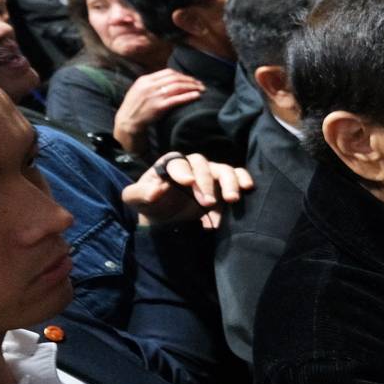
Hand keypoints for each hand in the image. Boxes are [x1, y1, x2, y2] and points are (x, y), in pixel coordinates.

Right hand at [111, 67, 204, 153]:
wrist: (127, 121)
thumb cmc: (135, 106)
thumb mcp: (139, 89)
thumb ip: (152, 83)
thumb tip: (169, 78)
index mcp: (145, 79)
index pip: (168, 72)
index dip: (182, 75)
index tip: (190, 79)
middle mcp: (150, 86)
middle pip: (175, 78)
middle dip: (190, 80)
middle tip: (200, 84)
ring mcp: (154, 96)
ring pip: (177, 87)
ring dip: (192, 87)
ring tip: (201, 89)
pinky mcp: (158, 107)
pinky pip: (176, 99)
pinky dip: (188, 96)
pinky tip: (196, 96)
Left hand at [122, 152, 253, 228]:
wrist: (167, 220)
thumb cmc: (151, 205)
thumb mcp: (135, 200)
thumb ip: (139, 193)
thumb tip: (157, 190)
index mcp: (169, 165)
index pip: (178, 163)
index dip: (183, 171)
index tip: (188, 183)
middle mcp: (192, 166)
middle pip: (203, 164)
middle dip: (207, 182)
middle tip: (208, 203)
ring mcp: (210, 174)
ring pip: (223, 169)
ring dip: (229, 182)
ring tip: (232, 199)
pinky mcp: (223, 185)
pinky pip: (237, 175)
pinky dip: (243, 179)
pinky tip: (248, 188)